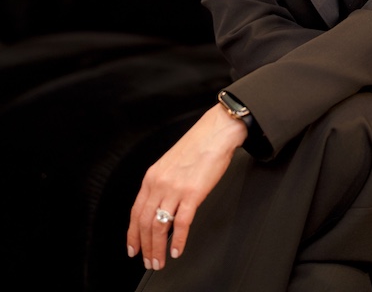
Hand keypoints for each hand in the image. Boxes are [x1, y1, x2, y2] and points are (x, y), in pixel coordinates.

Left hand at [126, 103, 247, 270]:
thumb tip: (160, 209)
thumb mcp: (170, 164)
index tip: (133, 249)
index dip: (133, 234)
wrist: (216, 132)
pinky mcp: (193, 193)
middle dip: (145, 247)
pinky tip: (177, 249)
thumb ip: (162, 185)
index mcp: (152, 176)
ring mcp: (175, 188)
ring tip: (160, 261)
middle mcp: (160, 183)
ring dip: (158, 248)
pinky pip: (181, 223)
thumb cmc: (197, 146)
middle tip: (149, 261)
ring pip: (159, 226)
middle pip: (145, 223)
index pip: (136, 212)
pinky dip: (178, 240)